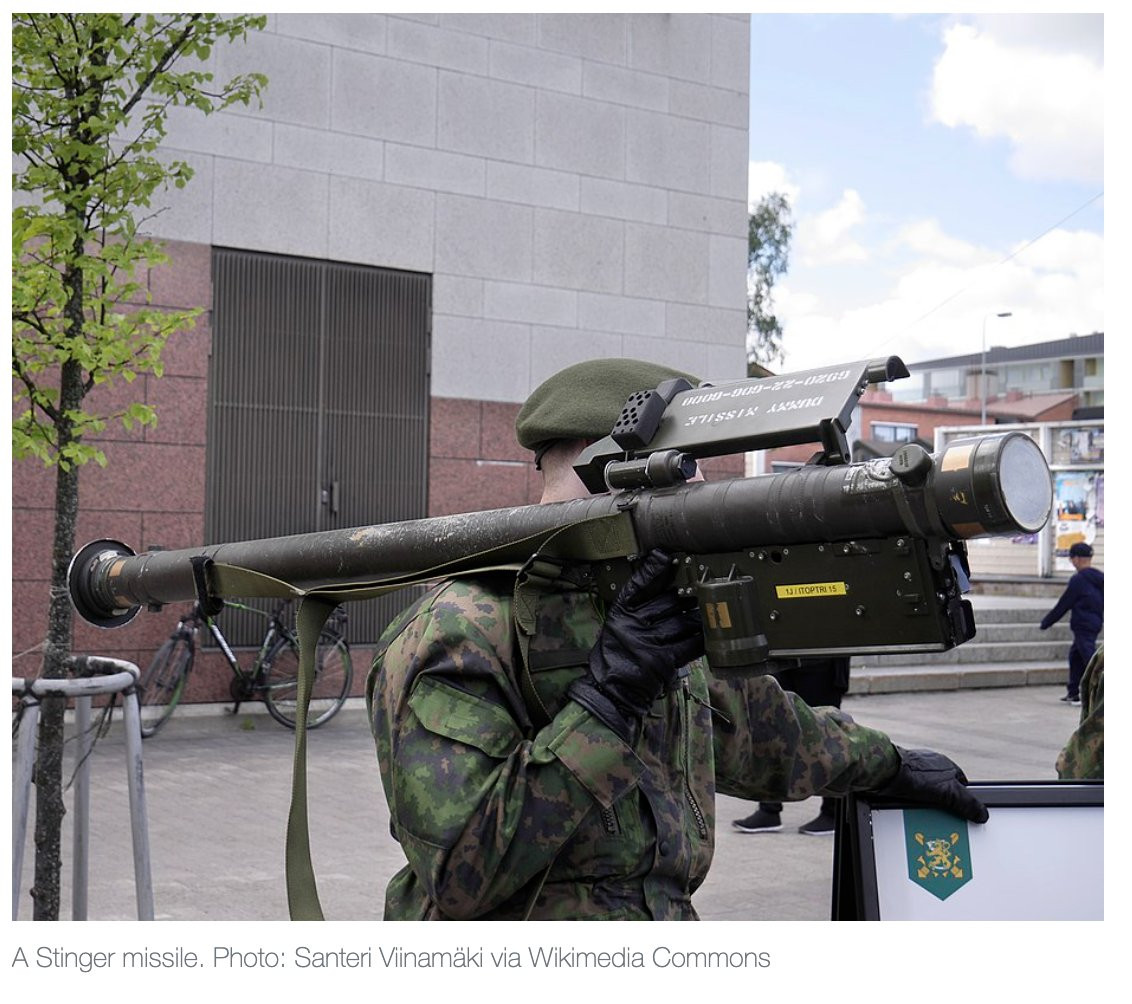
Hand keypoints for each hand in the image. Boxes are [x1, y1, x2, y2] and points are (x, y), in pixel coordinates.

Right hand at [568, 549, 703, 742]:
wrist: (611, 692)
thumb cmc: (615, 658)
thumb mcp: (617, 628)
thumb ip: (636, 611)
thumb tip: (667, 593)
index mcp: (620, 614)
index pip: (639, 585)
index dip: (653, 569)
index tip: (666, 556)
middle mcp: (633, 625)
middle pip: (668, 601)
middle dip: (686, 594)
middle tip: (701, 585)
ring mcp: (648, 643)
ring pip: (683, 621)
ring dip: (699, 615)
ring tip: (709, 609)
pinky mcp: (663, 660)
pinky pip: (690, 644)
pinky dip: (702, 638)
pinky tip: (711, 633)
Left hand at [871, 747, 989, 823]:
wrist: (883, 772)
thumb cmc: (914, 774)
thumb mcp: (948, 792)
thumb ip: (967, 803)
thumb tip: (983, 814)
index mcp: (945, 765)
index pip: (962, 785)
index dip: (964, 801)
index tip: (964, 815)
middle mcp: (930, 767)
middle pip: (944, 791)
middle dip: (944, 806)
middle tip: (944, 821)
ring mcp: (914, 773)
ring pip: (926, 796)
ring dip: (926, 808)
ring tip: (925, 820)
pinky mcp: (899, 780)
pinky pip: (910, 797)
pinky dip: (912, 806)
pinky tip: (910, 815)